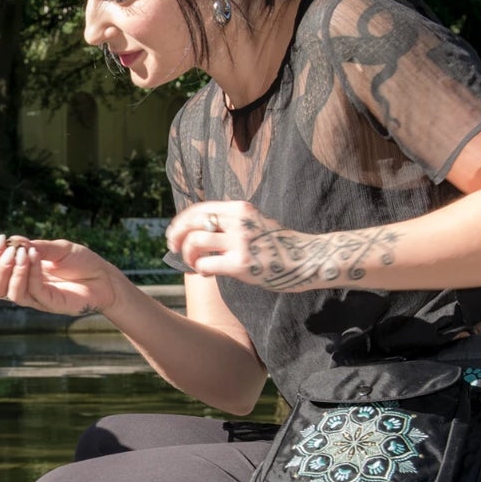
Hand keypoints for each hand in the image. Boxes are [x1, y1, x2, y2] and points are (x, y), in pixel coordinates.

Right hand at [0, 233, 122, 315]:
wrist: (105, 279)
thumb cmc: (83, 263)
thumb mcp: (59, 249)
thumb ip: (38, 247)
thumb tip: (14, 240)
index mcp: (25, 272)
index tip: (1, 238)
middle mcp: (27, 287)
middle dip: (0, 267)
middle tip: (11, 250)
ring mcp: (38, 298)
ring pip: (11, 293)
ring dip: (13, 272)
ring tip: (22, 254)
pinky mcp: (51, 304)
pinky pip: (34, 292)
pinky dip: (31, 274)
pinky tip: (35, 257)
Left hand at [168, 201, 396, 292]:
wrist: (308, 259)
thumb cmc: (279, 244)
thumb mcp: (255, 222)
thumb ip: (231, 222)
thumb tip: (198, 230)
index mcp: (240, 208)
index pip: (199, 209)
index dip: (181, 222)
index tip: (173, 234)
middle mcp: (238, 220)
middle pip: (192, 223)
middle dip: (176, 236)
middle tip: (173, 248)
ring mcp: (240, 242)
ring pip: (195, 242)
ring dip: (187, 255)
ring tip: (194, 264)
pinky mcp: (241, 264)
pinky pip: (205, 264)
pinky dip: (199, 269)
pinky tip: (206, 273)